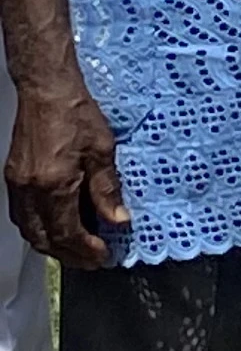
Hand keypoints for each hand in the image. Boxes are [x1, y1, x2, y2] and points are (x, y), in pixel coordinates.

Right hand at [6, 64, 124, 267]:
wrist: (46, 91)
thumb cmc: (76, 114)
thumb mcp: (102, 150)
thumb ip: (107, 188)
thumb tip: (118, 219)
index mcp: (53, 186)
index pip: (67, 232)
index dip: (85, 249)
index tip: (102, 255)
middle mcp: (29, 190)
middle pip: (44, 239)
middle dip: (68, 254)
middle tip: (90, 260)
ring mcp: (17, 185)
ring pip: (29, 230)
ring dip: (51, 245)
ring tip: (75, 250)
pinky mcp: (13, 177)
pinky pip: (22, 216)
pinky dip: (38, 229)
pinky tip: (54, 228)